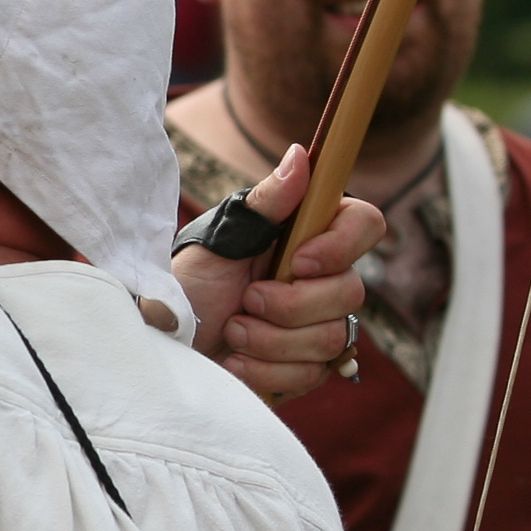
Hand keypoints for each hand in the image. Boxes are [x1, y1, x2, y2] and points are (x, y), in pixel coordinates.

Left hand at [172, 144, 387, 402]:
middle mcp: (322, 279)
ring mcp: (318, 326)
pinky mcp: (306, 369)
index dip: (341, 246)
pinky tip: (237, 361)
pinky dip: (265, 370)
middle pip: (350, 292)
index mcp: (307, 236)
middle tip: (244, 302)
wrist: (165, 343)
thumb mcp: (221, 240)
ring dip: (270, 340)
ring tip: (232, 331)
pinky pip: (311, 375)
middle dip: (288, 305)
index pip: (365, 224)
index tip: (298, 261)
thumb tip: (301, 155)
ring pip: (331, 339)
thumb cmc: (188, 285)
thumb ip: (266, 204)